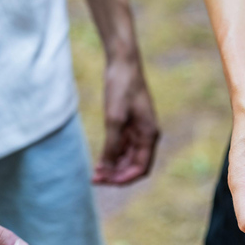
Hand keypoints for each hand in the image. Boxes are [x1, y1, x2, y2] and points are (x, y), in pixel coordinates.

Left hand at [93, 57, 160, 184]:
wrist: (122, 63)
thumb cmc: (122, 88)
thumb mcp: (114, 118)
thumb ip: (111, 145)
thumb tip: (106, 168)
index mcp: (149, 135)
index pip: (141, 168)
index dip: (125, 178)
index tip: (107, 182)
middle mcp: (146, 136)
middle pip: (134, 166)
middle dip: (116, 175)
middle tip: (95, 179)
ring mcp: (137, 131)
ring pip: (127, 158)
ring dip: (113, 167)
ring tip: (94, 173)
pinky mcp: (128, 124)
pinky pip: (121, 147)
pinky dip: (111, 156)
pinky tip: (99, 161)